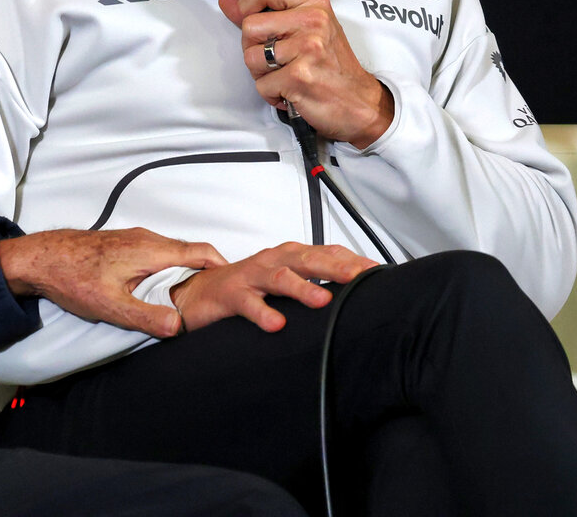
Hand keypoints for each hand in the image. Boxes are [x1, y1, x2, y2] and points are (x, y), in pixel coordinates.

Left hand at [0, 228, 226, 338]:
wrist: (39, 258)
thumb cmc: (72, 277)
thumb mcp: (110, 305)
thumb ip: (146, 316)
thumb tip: (178, 327)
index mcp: (151, 249)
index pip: (201, 252)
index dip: (223, 267)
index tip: (238, 285)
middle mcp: (147, 238)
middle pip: (190, 253)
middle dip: (208, 273)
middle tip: (220, 297)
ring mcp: (134, 239)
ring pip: (172, 254)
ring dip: (187, 272)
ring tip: (195, 298)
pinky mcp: (123, 244)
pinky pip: (157, 254)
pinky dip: (169, 269)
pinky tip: (162, 290)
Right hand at [170, 242, 378, 331]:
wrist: (198, 294)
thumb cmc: (248, 287)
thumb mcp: (286, 282)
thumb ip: (316, 283)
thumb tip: (358, 293)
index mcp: (289, 256)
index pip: (326, 253)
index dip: (352, 261)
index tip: (378, 272)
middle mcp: (273, 261)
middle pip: (308, 260)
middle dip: (335, 267)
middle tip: (359, 276)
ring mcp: (251, 276)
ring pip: (280, 277)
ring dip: (301, 287)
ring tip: (321, 299)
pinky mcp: (231, 294)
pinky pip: (248, 303)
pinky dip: (262, 313)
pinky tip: (276, 324)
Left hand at [219, 0, 394, 148]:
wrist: (361, 103)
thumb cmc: (334, 66)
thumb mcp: (306, 29)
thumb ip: (264, 13)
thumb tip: (227, 0)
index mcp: (314, 5)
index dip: (246, 5)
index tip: (248, 18)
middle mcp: (312, 22)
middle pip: (249, 27)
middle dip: (253, 48)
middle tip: (276, 59)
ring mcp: (307, 49)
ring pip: (250, 58)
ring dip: (262, 74)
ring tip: (284, 75)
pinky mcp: (299, 77)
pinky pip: (261, 85)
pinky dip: (271, 94)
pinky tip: (290, 90)